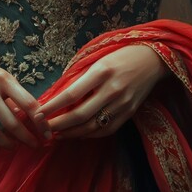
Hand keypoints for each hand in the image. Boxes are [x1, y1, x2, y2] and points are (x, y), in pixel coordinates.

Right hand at [0, 45, 48, 147]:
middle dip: (26, 138)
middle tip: (33, 145)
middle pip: (11, 123)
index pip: (28, 104)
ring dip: (7, 144)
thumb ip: (12, 94)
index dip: (41, 122)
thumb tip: (25, 115)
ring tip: (13, 146)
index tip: (46, 133)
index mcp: (3, 79)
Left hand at [39, 45, 166, 138]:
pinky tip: (76, 134)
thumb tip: (54, 96)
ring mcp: (122, 104)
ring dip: (71, 133)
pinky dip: (88, 135)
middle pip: (80, 115)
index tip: (38, 113)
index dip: (53, 106)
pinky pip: (105, 130)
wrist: (153, 59)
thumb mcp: (97, 60)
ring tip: (56, 134)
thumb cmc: (120, 56)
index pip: (71, 94)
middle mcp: (112, 89)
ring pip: (92, 126)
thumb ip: (79, 78)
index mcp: (101, 72)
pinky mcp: (129, 113)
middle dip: (58, 125)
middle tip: (43, 128)